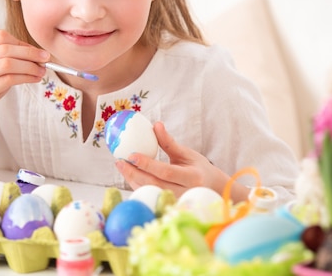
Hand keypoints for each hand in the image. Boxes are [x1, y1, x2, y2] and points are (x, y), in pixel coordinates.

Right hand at [0, 29, 49, 130]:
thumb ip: (12, 58)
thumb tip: (38, 54)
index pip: (1, 37)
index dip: (22, 43)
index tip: (38, 52)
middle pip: (5, 49)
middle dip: (29, 53)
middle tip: (46, 59)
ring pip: (7, 64)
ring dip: (29, 67)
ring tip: (41, 71)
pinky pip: (7, 80)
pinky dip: (25, 78)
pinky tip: (33, 79)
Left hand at [115, 121, 249, 202]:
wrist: (212, 189)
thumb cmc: (198, 167)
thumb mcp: (187, 153)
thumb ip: (169, 142)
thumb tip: (156, 124)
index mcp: (191, 177)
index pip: (165, 171)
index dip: (147, 164)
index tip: (131, 155)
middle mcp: (184, 192)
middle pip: (154, 184)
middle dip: (134, 173)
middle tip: (119, 161)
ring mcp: (177, 202)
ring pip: (150, 192)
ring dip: (132, 180)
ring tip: (121, 166)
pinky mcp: (170, 207)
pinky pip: (150, 197)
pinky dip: (138, 186)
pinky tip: (129, 175)